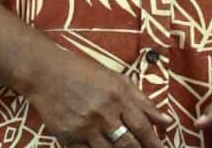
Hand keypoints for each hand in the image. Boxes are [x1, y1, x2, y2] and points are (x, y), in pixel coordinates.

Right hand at [24, 49, 171, 147]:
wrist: (44, 72)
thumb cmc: (82, 72)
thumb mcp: (116, 79)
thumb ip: (142, 101)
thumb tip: (167, 121)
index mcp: (117, 97)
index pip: (143, 127)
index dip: (156, 144)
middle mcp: (102, 113)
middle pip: (128, 144)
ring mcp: (84, 126)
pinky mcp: (67, 136)